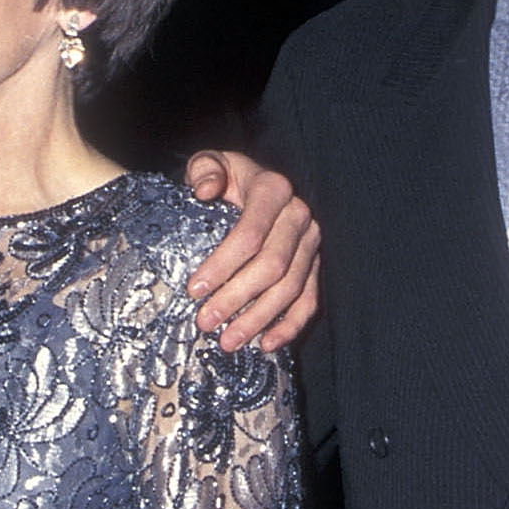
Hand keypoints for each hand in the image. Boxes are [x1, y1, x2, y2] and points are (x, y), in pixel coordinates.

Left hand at [182, 149, 320, 350]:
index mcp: (274, 190)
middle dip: (237, 298)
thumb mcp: (210, 163)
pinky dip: (289, 326)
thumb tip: (206, 192)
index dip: (222, 265)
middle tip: (205, 322)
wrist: (253, 185)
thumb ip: (204, 171)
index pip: (250, 233)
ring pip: (290, 289)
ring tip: (227, 341)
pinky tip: (265, 344)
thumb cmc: (227, 179)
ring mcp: (311, 244)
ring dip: (258, 319)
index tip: (194, 289)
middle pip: (272, 266)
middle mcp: (299, 216)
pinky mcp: (315, 266)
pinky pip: (308, 301)